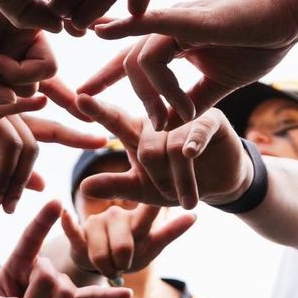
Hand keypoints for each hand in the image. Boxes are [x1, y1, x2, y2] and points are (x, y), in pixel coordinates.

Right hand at [0, 92, 107, 212]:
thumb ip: (11, 172)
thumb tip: (42, 185)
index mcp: (15, 124)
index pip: (52, 130)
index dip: (77, 135)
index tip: (102, 142)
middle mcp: (12, 112)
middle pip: (39, 144)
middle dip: (28, 180)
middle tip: (12, 208)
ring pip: (23, 146)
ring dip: (11, 182)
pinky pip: (4, 134)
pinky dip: (7, 160)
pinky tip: (3, 183)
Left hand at [0, 201, 132, 297]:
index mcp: (20, 260)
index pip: (32, 237)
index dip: (42, 221)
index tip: (56, 202)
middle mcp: (44, 266)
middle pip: (48, 279)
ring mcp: (62, 282)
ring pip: (65, 296)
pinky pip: (92, 297)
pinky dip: (108, 296)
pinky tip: (126, 294)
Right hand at [59, 203, 194, 280]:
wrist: (98, 262)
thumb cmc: (130, 252)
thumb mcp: (152, 245)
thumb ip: (170, 232)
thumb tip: (195, 216)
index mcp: (138, 220)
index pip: (149, 214)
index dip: (152, 207)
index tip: (157, 183)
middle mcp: (117, 216)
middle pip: (124, 245)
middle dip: (124, 264)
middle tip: (123, 268)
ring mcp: (97, 223)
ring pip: (102, 252)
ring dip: (106, 268)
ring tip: (109, 269)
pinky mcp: (79, 233)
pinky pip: (74, 232)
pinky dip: (70, 225)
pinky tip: (65, 214)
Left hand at [74, 95, 252, 209]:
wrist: (218, 187)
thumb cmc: (175, 184)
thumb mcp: (142, 189)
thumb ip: (116, 186)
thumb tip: (84, 187)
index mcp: (138, 132)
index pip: (115, 119)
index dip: (98, 109)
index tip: (79, 98)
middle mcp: (160, 120)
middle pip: (147, 146)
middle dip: (157, 179)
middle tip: (169, 196)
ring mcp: (185, 117)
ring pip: (172, 146)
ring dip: (179, 179)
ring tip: (187, 199)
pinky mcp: (211, 119)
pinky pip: (198, 130)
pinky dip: (193, 144)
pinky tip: (191, 154)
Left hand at [78, 0, 297, 126]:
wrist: (291, 14)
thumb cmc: (261, 42)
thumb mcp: (221, 82)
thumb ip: (195, 100)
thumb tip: (174, 126)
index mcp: (175, 41)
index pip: (132, 60)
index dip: (107, 76)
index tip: (83, 95)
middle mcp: (169, 27)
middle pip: (131, 62)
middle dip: (133, 96)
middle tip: (155, 129)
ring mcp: (179, 19)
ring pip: (143, 57)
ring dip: (154, 94)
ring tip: (170, 119)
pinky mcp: (194, 17)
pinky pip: (153, 21)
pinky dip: (126, 26)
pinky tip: (103, 32)